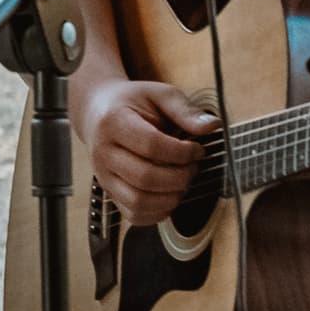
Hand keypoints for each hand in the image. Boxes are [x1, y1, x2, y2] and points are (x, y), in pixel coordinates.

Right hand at [80, 77, 217, 221]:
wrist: (97, 113)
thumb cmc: (132, 103)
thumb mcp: (160, 95)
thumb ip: (185, 111)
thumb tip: (212, 126)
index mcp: (114, 122)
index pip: (151, 145)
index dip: (181, 152)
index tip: (198, 150)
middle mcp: (103, 153)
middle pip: (145, 178)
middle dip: (179, 177)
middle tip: (193, 168)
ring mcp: (104, 177)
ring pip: (138, 201)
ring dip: (170, 198)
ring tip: (182, 183)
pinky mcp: (109, 193)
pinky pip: (134, 215)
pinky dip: (158, 212)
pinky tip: (170, 196)